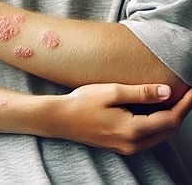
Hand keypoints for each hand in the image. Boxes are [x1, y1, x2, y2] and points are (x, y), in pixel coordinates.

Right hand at [47, 83, 191, 154]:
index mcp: (133, 130)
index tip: (191, 90)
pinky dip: (157, 125)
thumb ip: (141, 93)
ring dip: (170, 119)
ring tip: (175, 101)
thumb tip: (167, 91)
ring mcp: (126, 147)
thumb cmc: (81, 103)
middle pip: (168, 130)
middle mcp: (133, 143)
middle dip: (180, 112)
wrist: (58, 119)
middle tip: (186, 94)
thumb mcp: (112, 92)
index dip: (184, 104)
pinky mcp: (120, 145)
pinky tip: (155, 111)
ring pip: (159, 136)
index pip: (170, 118)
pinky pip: (148, 137)